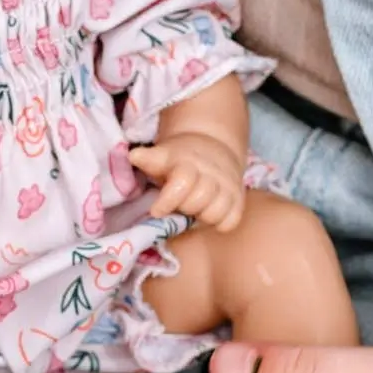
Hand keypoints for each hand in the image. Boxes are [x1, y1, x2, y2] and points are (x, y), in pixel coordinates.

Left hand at [129, 133, 246, 229]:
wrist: (213, 149)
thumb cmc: (179, 160)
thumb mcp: (163, 156)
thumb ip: (149, 159)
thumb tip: (134, 156)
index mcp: (188, 162)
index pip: (182, 182)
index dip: (167, 201)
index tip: (157, 210)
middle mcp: (211, 173)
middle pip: (197, 202)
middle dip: (183, 207)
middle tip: (179, 204)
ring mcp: (227, 186)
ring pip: (215, 213)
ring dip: (201, 216)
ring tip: (195, 209)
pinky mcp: (239, 198)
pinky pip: (231, 221)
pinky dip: (220, 222)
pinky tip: (209, 214)